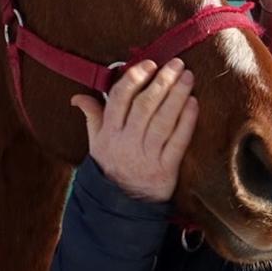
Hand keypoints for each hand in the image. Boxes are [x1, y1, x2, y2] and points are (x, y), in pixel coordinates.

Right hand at [72, 58, 197, 202]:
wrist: (122, 206)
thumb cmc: (112, 167)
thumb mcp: (96, 143)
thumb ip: (92, 116)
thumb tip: (78, 97)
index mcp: (108, 133)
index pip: (119, 99)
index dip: (134, 78)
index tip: (149, 64)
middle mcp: (126, 143)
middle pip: (145, 106)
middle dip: (162, 82)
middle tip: (176, 64)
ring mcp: (146, 156)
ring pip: (162, 121)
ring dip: (177, 96)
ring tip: (188, 77)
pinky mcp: (166, 170)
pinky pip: (177, 142)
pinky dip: (186, 121)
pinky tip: (193, 103)